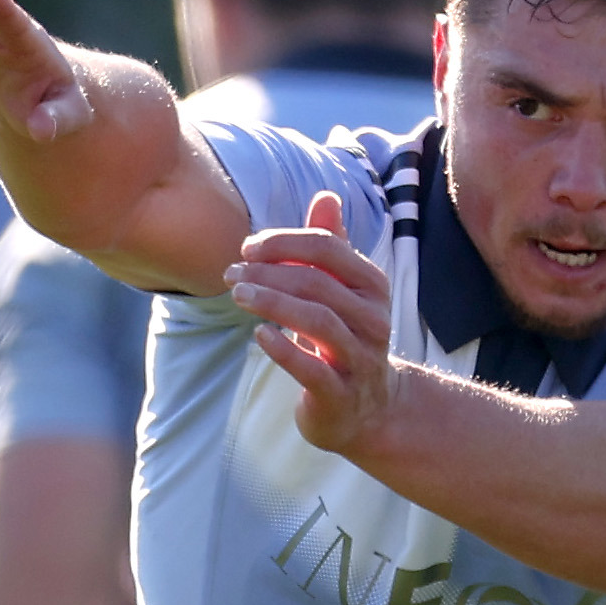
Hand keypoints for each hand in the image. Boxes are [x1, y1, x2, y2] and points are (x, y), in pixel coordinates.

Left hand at [227, 193, 395, 453]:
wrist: (367, 408)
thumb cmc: (345, 337)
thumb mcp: (343, 290)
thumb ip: (332, 245)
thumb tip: (326, 196)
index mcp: (373, 286)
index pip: (328, 247)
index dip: (283, 242)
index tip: (247, 248)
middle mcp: (375, 319)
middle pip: (318, 282)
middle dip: (268, 273)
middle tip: (231, 273)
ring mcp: (361, 358)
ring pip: (318, 321)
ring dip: (272, 303)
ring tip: (237, 295)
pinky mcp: (342, 394)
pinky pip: (312, 368)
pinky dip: (283, 349)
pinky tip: (258, 335)